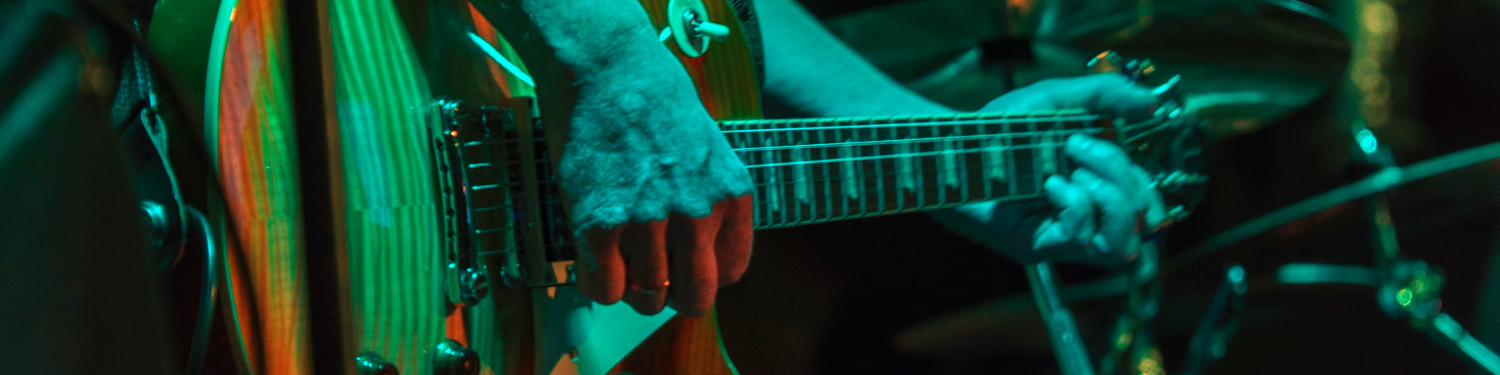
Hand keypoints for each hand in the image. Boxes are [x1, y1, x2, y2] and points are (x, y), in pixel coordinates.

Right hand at [561, 54, 752, 316]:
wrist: (608, 69)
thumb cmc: (655, 102)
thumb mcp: (709, 150)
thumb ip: (710, 202)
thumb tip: (693, 253)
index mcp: (731, 195)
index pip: (730, 273)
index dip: (703, 278)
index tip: (684, 271)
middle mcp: (697, 213)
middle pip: (694, 298)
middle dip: (673, 297)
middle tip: (653, 282)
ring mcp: (649, 221)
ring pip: (646, 297)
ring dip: (630, 288)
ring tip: (618, 260)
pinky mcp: (601, 224)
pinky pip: (605, 288)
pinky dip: (597, 285)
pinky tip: (594, 262)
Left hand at [931, 74, 1165, 264]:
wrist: (949, 142)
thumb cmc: (999, 126)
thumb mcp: (1057, 99)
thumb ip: (1105, 96)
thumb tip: (1154, 103)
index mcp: (1094, 191)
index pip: (1146, 208)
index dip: (1147, 186)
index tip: (1105, 141)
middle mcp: (1082, 219)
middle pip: (1140, 225)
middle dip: (1122, 178)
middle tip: (1078, 148)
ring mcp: (1059, 238)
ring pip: (1119, 245)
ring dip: (1108, 199)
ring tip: (1071, 171)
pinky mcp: (1035, 247)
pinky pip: (1079, 238)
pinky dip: (1074, 204)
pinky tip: (1048, 184)